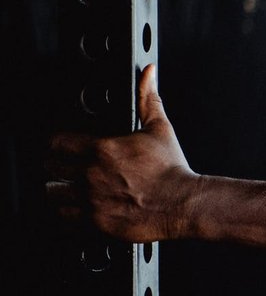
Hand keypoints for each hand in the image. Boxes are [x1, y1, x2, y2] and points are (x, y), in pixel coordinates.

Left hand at [47, 64, 199, 241]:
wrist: (185, 204)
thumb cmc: (173, 171)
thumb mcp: (160, 129)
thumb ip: (148, 99)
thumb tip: (149, 73)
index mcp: (102, 149)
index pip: (57, 142)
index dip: (58, 144)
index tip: (62, 147)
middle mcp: (91, 174)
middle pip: (50, 166)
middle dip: (56, 165)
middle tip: (64, 167)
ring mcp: (91, 199)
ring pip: (53, 191)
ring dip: (58, 189)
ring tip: (68, 188)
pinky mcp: (96, 221)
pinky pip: (65, 215)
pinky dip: (68, 211)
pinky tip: (78, 207)